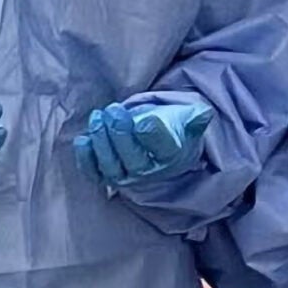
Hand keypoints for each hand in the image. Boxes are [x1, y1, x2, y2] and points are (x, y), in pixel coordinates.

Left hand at [73, 100, 213, 187]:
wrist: (162, 145)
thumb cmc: (174, 128)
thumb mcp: (189, 119)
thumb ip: (196, 117)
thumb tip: (204, 115)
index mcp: (172, 156)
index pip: (163, 148)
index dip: (153, 134)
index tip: (147, 120)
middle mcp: (149, 172)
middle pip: (133, 159)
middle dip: (121, 134)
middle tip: (114, 111)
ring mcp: (127, 176)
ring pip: (112, 166)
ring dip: (102, 142)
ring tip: (98, 117)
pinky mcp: (108, 175)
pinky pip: (95, 173)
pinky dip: (86, 160)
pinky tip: (83, 140)